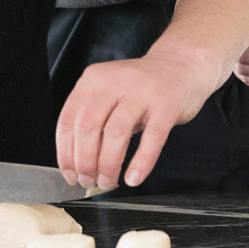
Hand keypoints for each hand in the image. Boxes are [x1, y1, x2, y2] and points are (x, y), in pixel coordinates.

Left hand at [58, 0, 248, 187]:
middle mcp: (114, 82)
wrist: (182, 65)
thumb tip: (77, 162)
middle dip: (85, 161)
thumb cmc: (143, 87)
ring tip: (108, 182)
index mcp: (94, 80)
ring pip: (116, 133)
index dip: (65, 152)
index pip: (68, 119)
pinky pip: (152, 138)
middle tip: (89, 182)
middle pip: (88, 126)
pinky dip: (141, 162)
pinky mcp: (166, 104)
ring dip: (108, 164)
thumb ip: (94, 117)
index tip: (69, 174)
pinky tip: (134, 178)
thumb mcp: (110, 93)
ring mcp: (141, 92)